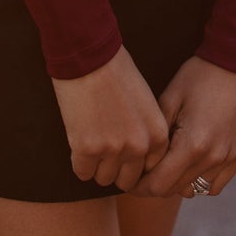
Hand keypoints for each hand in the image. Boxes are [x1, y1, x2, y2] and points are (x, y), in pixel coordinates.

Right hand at [51, 46, 170, 192]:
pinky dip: (79, 161)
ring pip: (103, 179)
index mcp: (157, 135)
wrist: (89, 55)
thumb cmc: (116, 71)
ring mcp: (113, 150)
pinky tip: (79, 141)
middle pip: (127, 180)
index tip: (123, 155)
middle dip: (115, 169)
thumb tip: (138, 158)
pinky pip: (82, 172)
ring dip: (96, 165)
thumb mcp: (145, 102)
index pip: (149, 171)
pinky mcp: (86, 149)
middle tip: (104, 150)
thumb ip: (145, 131)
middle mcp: (138, 146)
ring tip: (92, 140)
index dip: (134, 163)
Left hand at [128, 56, 235, 199]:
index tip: (129, 180)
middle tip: (143, 172)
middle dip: (155, 185)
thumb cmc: (198, 76)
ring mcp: (228, 159)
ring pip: (194, 189)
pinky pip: (215, 185)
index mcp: (191, 145)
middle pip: (175, 190)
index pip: (158, 185)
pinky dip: (200, 180)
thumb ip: (156, 136)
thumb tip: (142, 162)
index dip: (139, 187)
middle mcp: (212, 158)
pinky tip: (191, 164)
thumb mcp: (169, 99)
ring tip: (167, 165)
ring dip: (177, 183)